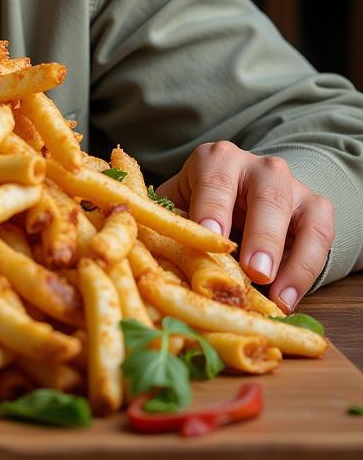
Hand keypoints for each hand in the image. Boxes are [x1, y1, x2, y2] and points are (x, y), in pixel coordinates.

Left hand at [154, 140, 333, 313]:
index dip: (213, 208)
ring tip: (275, 294)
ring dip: (288, 256)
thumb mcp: (180, 206)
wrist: (241, 195)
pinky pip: (319, 236)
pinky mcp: (316, 207)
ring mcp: (291, 185)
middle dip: (260, 234)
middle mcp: (256, 166)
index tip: (212, 237)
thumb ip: (168, 222)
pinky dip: (306, 269)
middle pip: (265, 195)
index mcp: (215, 161)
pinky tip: (288, 299)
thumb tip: (140, 251)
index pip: (214, 180)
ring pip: (299, 214)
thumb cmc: (200, 206)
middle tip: (254, 271)